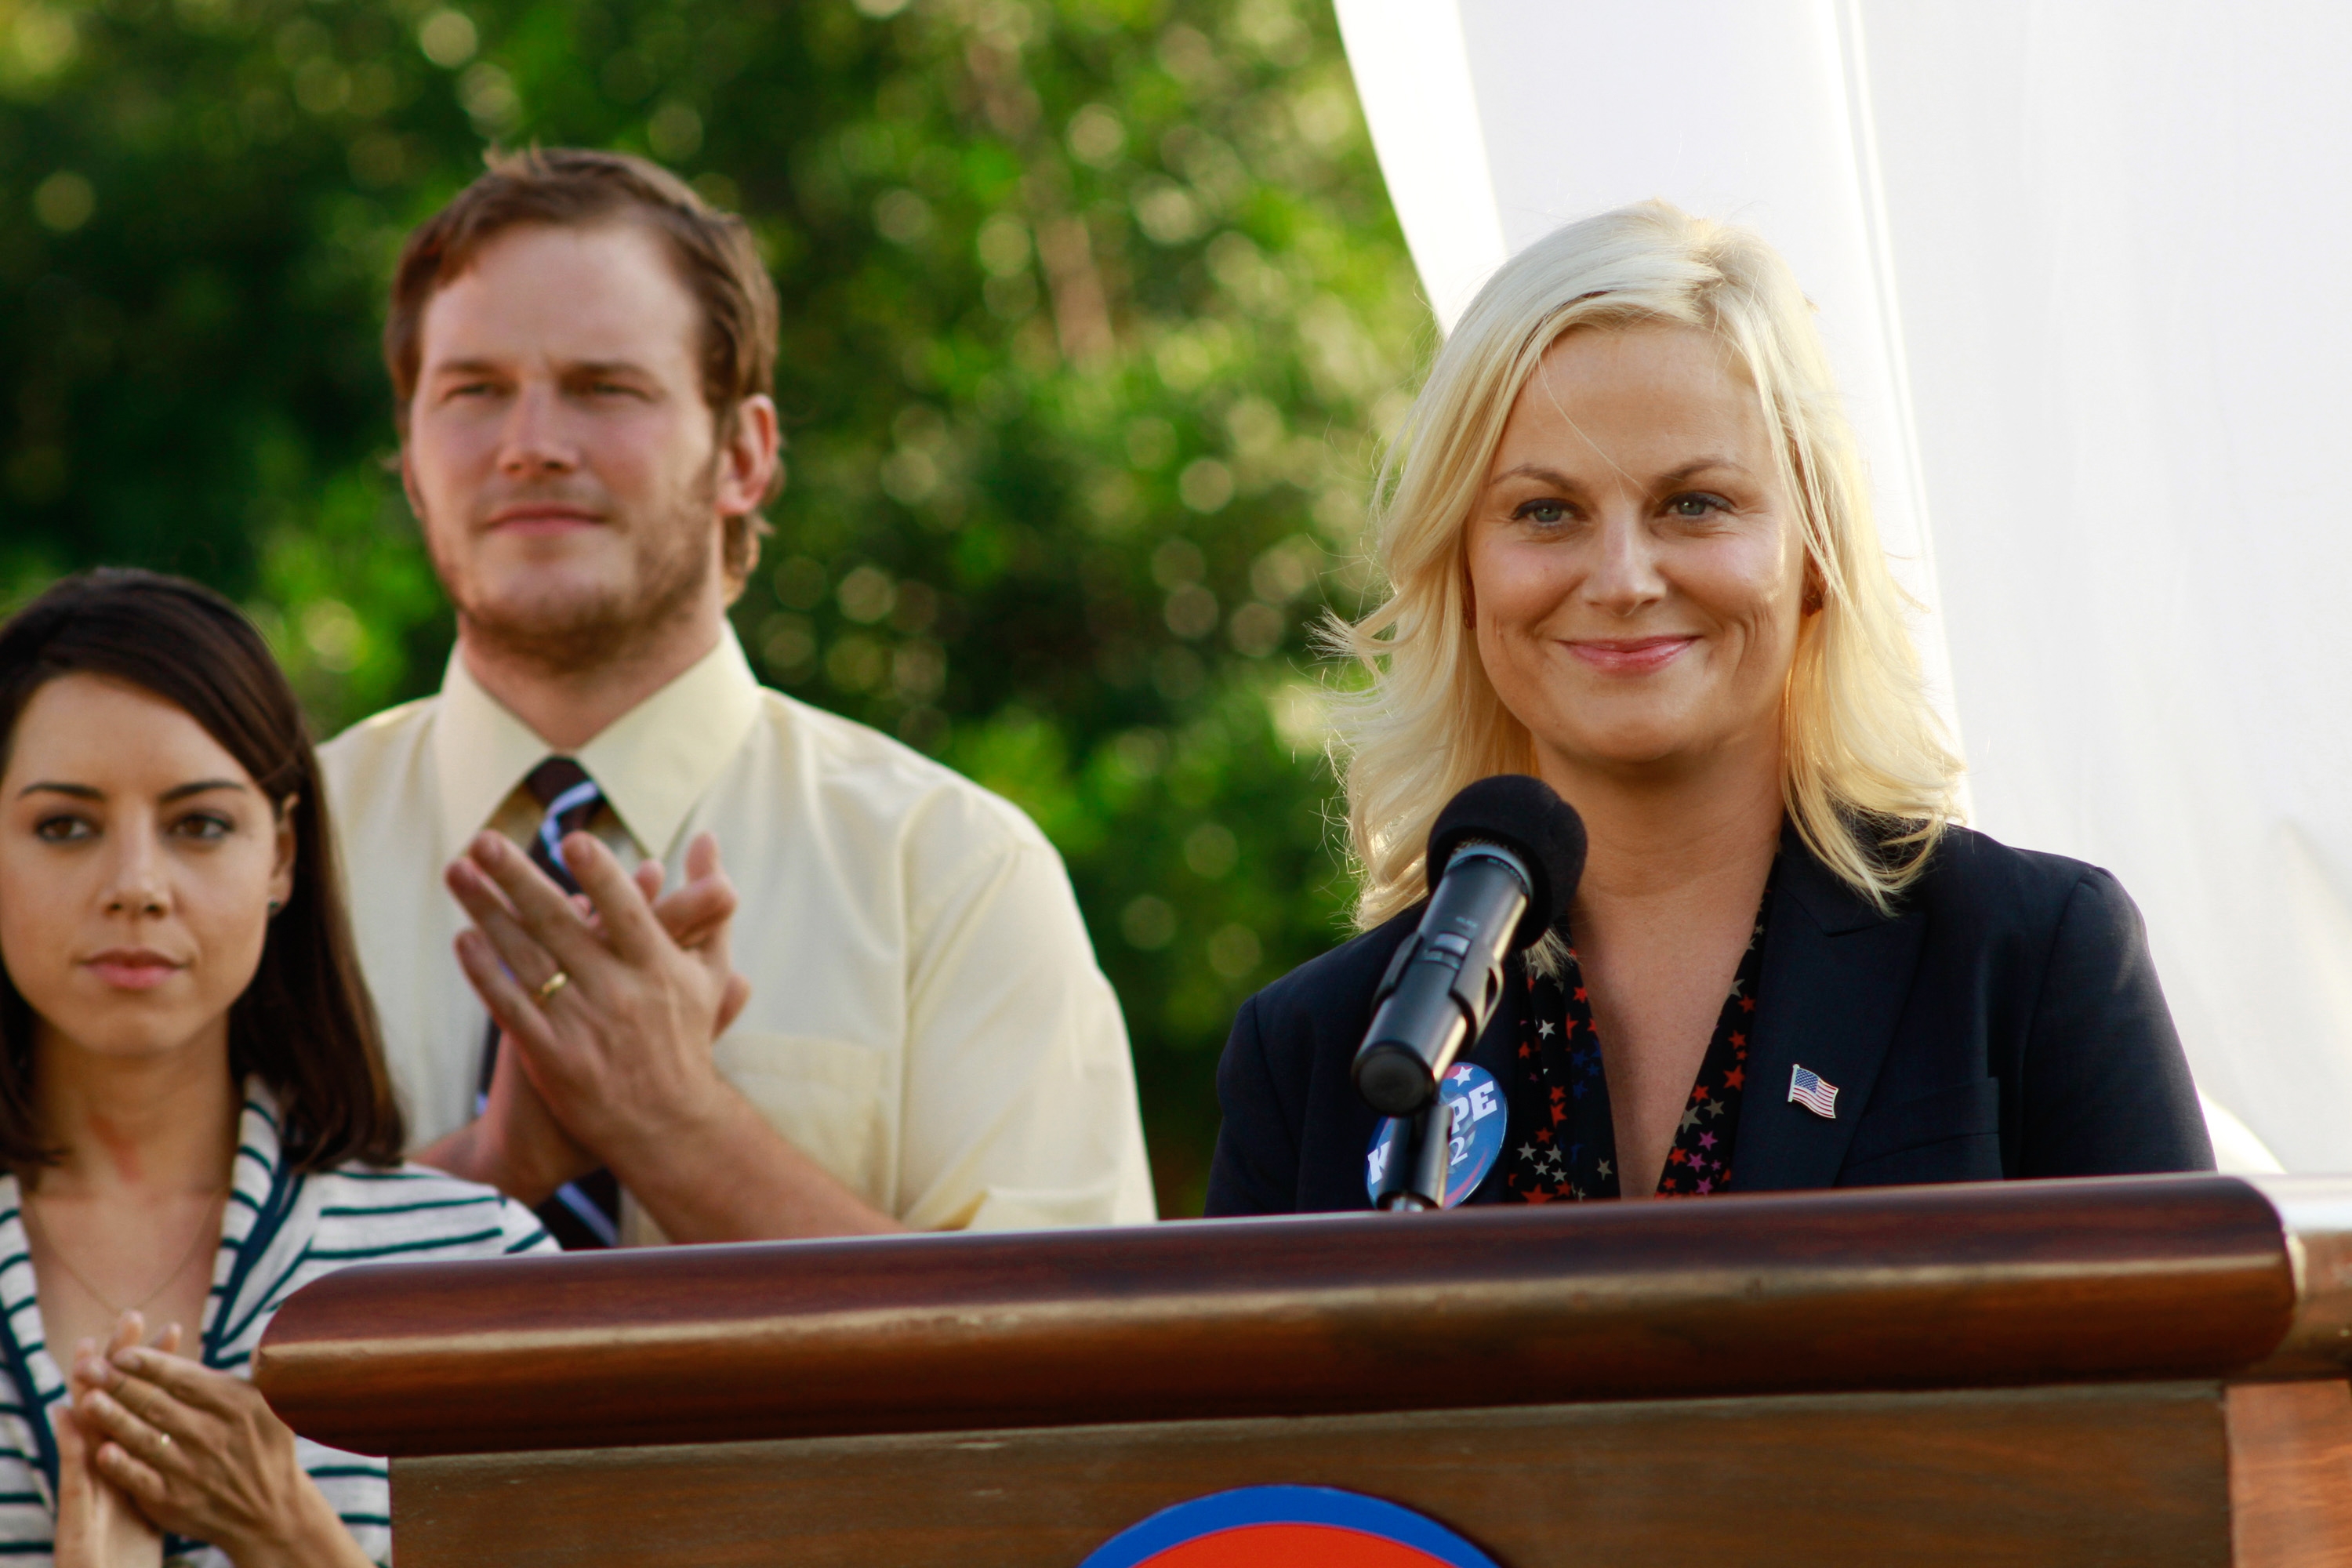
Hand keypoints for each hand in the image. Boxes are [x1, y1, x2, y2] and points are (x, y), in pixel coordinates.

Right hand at [53, 1319, 162, 1567]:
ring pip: (87, 1429)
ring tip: (87, 1349)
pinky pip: (74, 1471)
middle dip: (121, 1363)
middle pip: (116, 1403)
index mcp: (137, 1457)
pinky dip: (72, 1442)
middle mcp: (110, 1464)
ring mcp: (91, 1484)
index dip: (158, 1368)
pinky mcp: (78, 1509)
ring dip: (87, 1388)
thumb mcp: (172, 1495)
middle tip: (127, 1319)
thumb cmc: (156, 1539)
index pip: (149, 1402)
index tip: (172, 1328)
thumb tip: (216, 1420)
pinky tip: (69, 1413)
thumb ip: (183, 1455)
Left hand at [68, 1316, 369, 1567]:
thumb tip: (266, 1338)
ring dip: (113, 1419)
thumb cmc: (265, 1446)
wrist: (269, 1512)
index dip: (152, 1365)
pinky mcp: (173, 1501)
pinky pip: (141, 1480)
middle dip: (119, 1384)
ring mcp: (191, 1471)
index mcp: (237, 1406)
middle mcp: (213, 1437)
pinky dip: (122, 1466)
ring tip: (86, 1398)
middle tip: (88, 1366)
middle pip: (157, 1405)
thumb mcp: (277, 1405)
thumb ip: (265, 1371)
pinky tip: (101, 1451)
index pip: (186, 1380)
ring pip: (144, 1439)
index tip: (123, 1352)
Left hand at [447, 830, 752, 1172]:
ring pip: (525, 958)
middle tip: (484, 839)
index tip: (572, 839)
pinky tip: (463, 939)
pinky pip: (510, 1006)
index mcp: (660, 969)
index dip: (602, 877)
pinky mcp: (550, 1058)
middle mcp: (619, 994)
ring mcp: (581, 1026)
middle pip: (560, 925)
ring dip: (486, 912)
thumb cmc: (687, 1040)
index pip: (628, 913)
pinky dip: (486, 972)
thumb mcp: (709, 972)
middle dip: (518, 878)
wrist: (669, 1128)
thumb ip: (709, 906)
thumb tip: (709, 837)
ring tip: (457, 872)